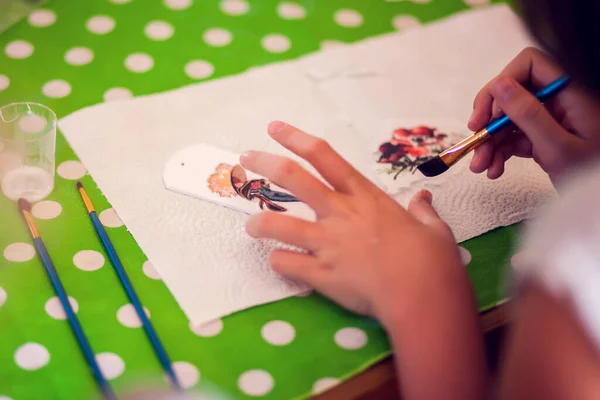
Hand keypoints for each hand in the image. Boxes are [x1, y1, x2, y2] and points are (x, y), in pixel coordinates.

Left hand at [241, 121, 486, 399]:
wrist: (422, 298)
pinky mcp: (321, 274)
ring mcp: (327, 243)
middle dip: (265, 163)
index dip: (295, 138)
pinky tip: (278, 261)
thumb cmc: (431, 260)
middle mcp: (340, 213)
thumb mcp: (432, 228)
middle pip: (293, 178)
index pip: (324, 156)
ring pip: (278, 223)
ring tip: (250, 226)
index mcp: (364, 196)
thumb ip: (423, 210)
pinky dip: (278, 261)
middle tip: (247, 158)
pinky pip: (286, 264)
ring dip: (258, 222)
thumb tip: (425, 198)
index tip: (274, 128)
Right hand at [469, 47, 599, 180]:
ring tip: (480, 167)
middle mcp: (558, 102)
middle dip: (488, 117)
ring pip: (507, 119)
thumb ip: (529, 114)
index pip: (529, 65)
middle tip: (475, 136)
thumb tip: (498, 85)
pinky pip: (512, 138)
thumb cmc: (591, 176)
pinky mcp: (542, 139)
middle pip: (512, 93)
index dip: (504, 83)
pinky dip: (498, 153)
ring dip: (489, 141)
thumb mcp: (557, 147)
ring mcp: (549, 121)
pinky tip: (493, 170)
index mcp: (569, 94)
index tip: (491, 114)